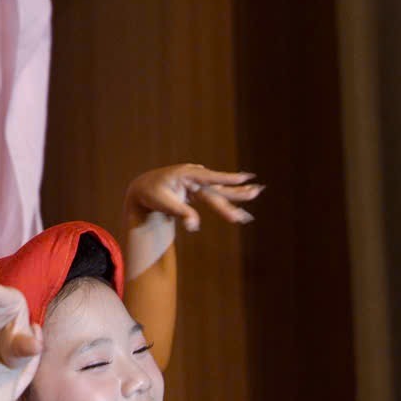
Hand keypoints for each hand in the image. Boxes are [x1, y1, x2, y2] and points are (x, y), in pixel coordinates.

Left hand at [124, 164, 261, 232]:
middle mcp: (195, 176)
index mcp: (187, 175)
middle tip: (258, 191)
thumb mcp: (163, 203)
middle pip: (218, 187)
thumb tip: (194, 226)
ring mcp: (197, 183)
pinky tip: (240, 205)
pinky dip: (226, 203)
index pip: (210, 177)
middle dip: (238, 191)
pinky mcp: (198, 190)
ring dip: (236, 196)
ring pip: (219, 192)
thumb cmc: (151, 194)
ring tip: (256, 194)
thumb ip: (181, 213)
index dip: (227, 178)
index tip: (245, 177)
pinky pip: (214, 197)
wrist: (142, 188)